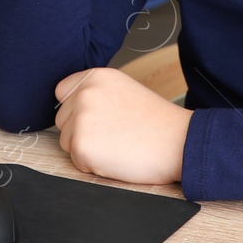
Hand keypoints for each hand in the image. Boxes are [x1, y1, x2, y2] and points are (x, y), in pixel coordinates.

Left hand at [53, 66, 192, 184]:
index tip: (98, 118)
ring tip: (118, 145)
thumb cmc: (157, 122)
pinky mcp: (82, 146)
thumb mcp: (124, 90)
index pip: (62, 92)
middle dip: (82, 131)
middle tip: (115, 134)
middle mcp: (84, 94)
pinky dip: (94, 166)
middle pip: (62, 120)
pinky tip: (117, 157)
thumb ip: (97, 93)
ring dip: (87, 149)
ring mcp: (82, 119)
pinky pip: (77, 161)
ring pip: (67, 142)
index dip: (77, 109)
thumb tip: (73, 105)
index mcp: (95, 77)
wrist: (180, 142)